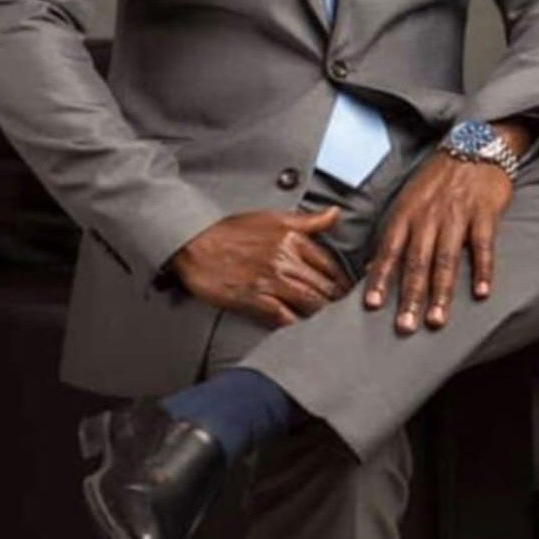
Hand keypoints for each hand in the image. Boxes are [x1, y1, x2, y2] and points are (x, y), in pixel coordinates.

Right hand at [170, 206, 351, 327]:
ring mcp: (270, 281)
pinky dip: (295, 323)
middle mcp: (285, 260)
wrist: (194, 245)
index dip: (341, 280)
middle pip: (324, 287)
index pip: (330, 264)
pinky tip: (298, 324)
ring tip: (320, 317)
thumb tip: (335, 214)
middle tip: (338, 308)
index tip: (344, 290)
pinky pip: (285, 317)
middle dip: (334, 300)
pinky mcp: (254, 299)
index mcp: (292, 239)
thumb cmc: (230, 231)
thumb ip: (308, 220)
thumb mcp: (272, 217)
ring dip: (318, 313)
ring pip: (309, 303)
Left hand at [363, 153, 513, 333]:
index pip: (389, 250)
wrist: (473, 147)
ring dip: (441, 293)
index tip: (373, 305)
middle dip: (410, 296)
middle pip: (416, 262)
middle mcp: (428, 216)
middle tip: (405, 326)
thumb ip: (394, 235)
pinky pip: (483, 247)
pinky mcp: (484, 214)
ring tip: (436, 320)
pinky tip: (481, 293)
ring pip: (446, 260)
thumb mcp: (408, 201)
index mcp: (406, 213)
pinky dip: (483, 271)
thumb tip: (373, 269)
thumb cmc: (437, 180)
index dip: (381, 278)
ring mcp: (457, 215)